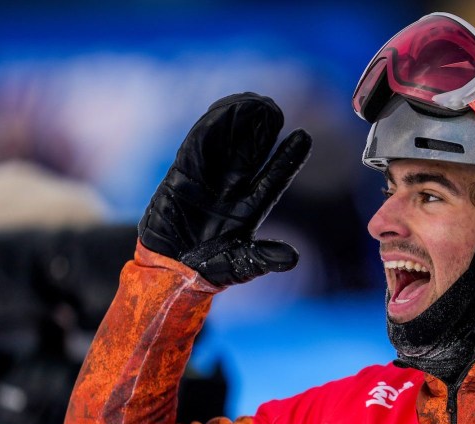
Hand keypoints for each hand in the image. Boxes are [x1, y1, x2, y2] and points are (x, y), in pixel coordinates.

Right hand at [138, 93, 312, 286]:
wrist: (170, 272)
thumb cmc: (207, 270)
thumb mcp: (240, 265)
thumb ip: (264, 259)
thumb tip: (292, 259)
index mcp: (249, 209)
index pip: (274, 177)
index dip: (288, 157)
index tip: (304, 136)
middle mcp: (231, 190)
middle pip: (250, 153)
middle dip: (262, 131)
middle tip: (274, 107)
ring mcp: (206, 182)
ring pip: (225, 146)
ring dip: (236, 124)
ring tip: (251, 101)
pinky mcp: (181, 178)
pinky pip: (195, 150)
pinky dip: (206, 132)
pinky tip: (218, 113)